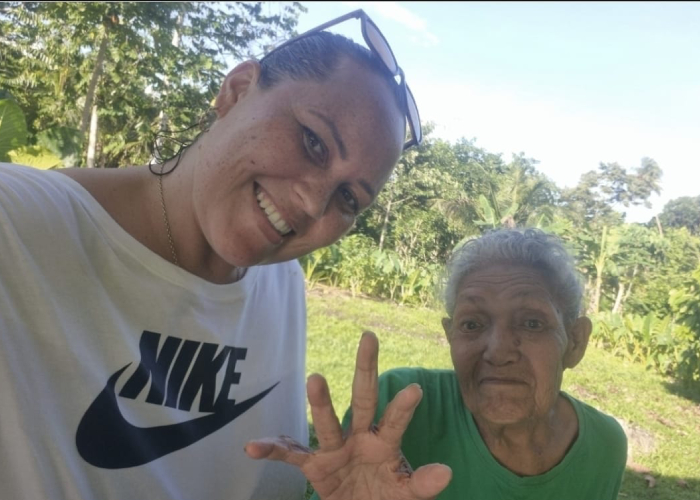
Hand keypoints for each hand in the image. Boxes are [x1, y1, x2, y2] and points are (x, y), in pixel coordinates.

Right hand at [245, 331, 451, 499]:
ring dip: (321, 403)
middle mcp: (359, 437)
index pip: (395, 421)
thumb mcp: (405, 495)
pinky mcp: (315, 466)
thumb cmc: (383, 498)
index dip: (403, 408)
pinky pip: (291, 456)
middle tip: (370, 338)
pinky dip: (273, 451)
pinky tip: (254, 447)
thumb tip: (446, 473)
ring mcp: (335, 449)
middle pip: (363, 400)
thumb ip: (421, 484)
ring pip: (327, 423)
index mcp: (384, 443)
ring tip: (316, 379)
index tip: (415, 390)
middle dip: (366, 370)